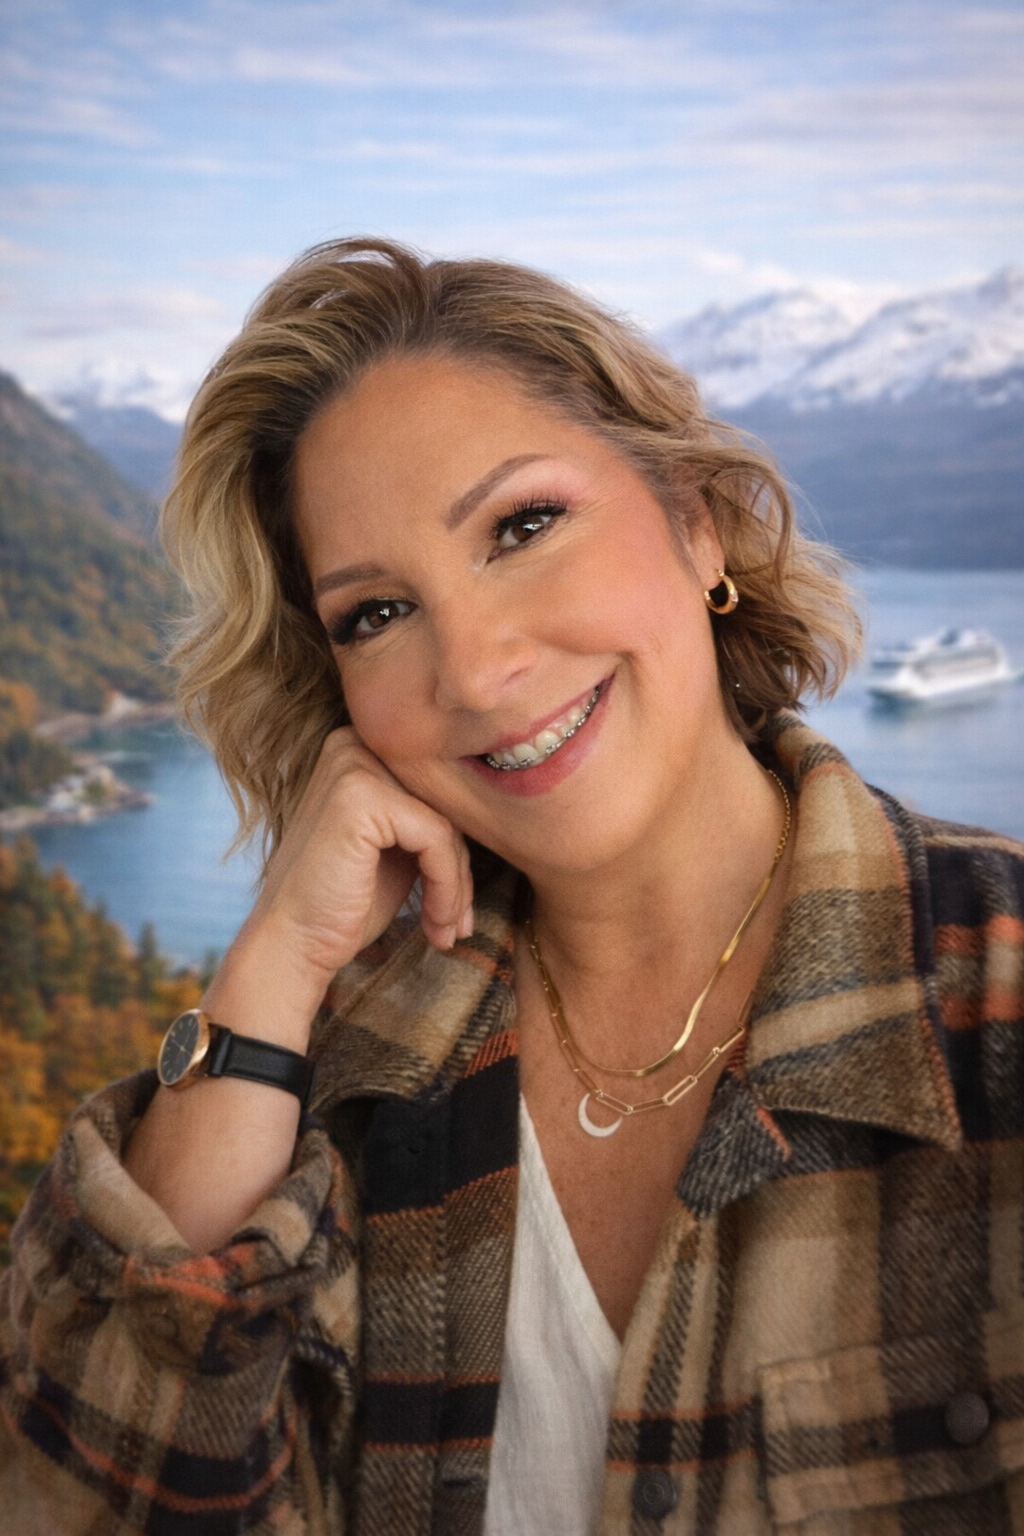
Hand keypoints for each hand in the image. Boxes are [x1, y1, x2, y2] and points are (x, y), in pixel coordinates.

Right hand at [237, 727, 473, 988]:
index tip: (459, 906)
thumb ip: (430, 819)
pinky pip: (437, 838)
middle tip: (459, 924)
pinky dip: (447, 888)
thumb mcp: (397, 849)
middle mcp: (353, 743)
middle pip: (445, 804)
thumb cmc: (343, 903)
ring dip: (457, 887)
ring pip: (447, 823)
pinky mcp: (360, 796)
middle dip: (460, 871)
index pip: (437, 791)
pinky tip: (435, 925)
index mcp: (360, 748)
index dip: (456, 850)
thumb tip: (495, 813)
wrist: (292, 945)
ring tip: (447, 931)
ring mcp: (353, 765)